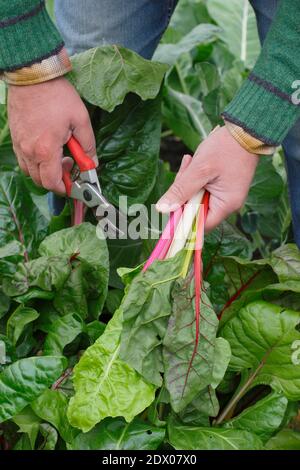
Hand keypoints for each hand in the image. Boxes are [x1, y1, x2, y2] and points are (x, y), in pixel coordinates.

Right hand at [8, 77, 95, 193]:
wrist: (33, 75)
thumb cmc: (57, 96)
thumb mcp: (80, 119)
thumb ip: (88, 145)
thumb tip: (93, 162)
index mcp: (46, 150)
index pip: (52, 183)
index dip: (65, 189)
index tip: (74, 186)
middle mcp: (29, 151)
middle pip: (41, 180)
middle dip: (56, 180)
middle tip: (69, 166)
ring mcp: (19, 145)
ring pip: (30, 171)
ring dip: (45, 171)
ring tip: (58, 157)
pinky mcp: (15, 137)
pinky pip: (23, 159)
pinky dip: (35, 161)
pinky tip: (46, 148)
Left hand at [156, 126, 258, 230]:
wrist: (245, 129)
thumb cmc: (226, 148)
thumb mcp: (199, 169)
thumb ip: (180, 190)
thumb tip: (162, 209)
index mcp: (226, 205)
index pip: (200, 225)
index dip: (183, 219)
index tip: (170, 207)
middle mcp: (227, 204)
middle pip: (196, 210)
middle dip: (184, 194)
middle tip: (184, 172)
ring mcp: (225, 194)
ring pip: (196, 197)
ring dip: (188, 182)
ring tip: (190, 161)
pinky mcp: (221, 185)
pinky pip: (202, 187)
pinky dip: (194, 177)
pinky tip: (193, 161)